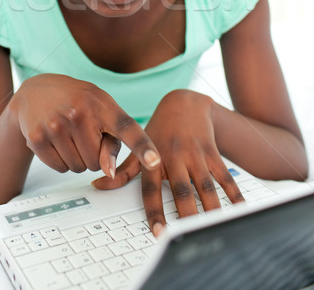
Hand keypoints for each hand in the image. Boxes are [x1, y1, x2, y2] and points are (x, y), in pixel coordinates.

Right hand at [9, 74, 160, 178]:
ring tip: (70, 135)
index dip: (143, 147)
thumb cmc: (77, 101)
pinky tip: (56, 140)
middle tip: (83, 133)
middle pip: (98, 163)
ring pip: (79, 168)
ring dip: (77, 159)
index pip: (127, 128)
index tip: (155, 162)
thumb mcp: (101, 109)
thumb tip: (109, 172)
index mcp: (101, 105)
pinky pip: (60, 168)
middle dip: (94, 155)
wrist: (36, 91)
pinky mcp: (37, 138)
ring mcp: (56, 126)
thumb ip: (113, 140)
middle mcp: (79, 113)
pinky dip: (61, 160)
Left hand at [93, 89, 243, 235]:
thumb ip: (123, 171)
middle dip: (186, 214)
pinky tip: (240, 209)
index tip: (159, 233)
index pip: (151, 190)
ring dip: (211, 208)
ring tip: (215, 228)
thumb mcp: (139, 147)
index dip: (155, 212)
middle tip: (190, 236)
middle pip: (182, 191)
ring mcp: (195, 155)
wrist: (184, 102)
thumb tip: (98, 186)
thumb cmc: (160, 130)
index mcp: (154, 160)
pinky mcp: (212, 152)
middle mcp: (174, 157)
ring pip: (205, 186)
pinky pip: (225, 176)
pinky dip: (234, 193)